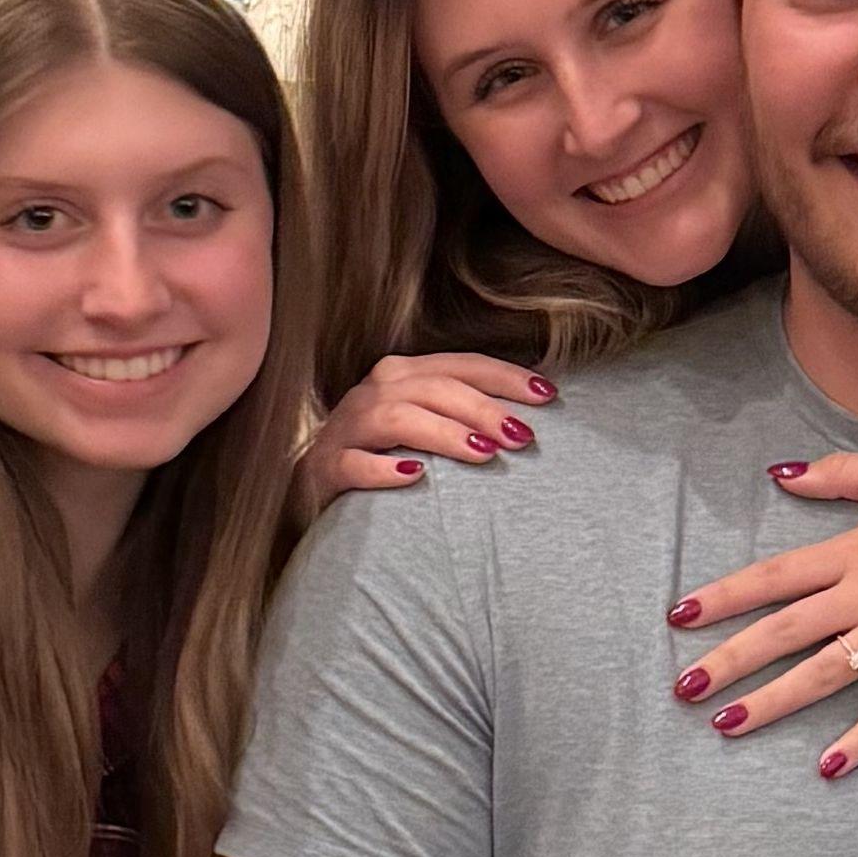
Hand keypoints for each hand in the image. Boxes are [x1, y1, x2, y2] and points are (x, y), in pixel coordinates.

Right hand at [302, 352, 553, 505]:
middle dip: (483, 407)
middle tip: (522, 435)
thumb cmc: (381, 456)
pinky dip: (383, 468)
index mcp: (402, 376)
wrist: (309, 490)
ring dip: (444, 432)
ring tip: (484, 452)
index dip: (505, 376)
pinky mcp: (325, 468)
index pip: (461, 366)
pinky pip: (353, 463)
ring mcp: (346, 429)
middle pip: (434, 387)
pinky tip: (414, 476)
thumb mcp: (422, 426)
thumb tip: (528, 421)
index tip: (548, 395)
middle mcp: (373, 393)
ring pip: (396, 417)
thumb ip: (462, 414)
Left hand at [665, 453, 857, 776]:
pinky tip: (827, 768)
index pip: (774, 577)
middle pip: (784, 632)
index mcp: (856, 550)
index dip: (724, 596)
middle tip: (683, 689)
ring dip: (773, 703)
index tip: (680, 616)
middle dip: (730, 661)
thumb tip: (780, 475)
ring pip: (823, 675)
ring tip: (726, 727)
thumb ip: (842, 475)